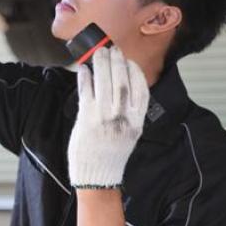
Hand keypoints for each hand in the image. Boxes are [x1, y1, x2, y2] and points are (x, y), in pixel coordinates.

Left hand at [67, 46, 149, 188]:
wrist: (97, 176)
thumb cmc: (112, 154)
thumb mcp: (130, 133)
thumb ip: (130, 112)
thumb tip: (123, 85)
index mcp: (136, 122)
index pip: (141, 90)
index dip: (135, 72)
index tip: (129, 61)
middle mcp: (122, 118)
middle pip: (122, 81)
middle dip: (117, 61)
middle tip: (112, 49)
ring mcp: (103, 118)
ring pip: (104, 83)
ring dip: (101, 64)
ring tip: (99, 52)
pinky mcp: (86, 118)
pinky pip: (86, 92)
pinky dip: (85, 78)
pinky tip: (84, 69)